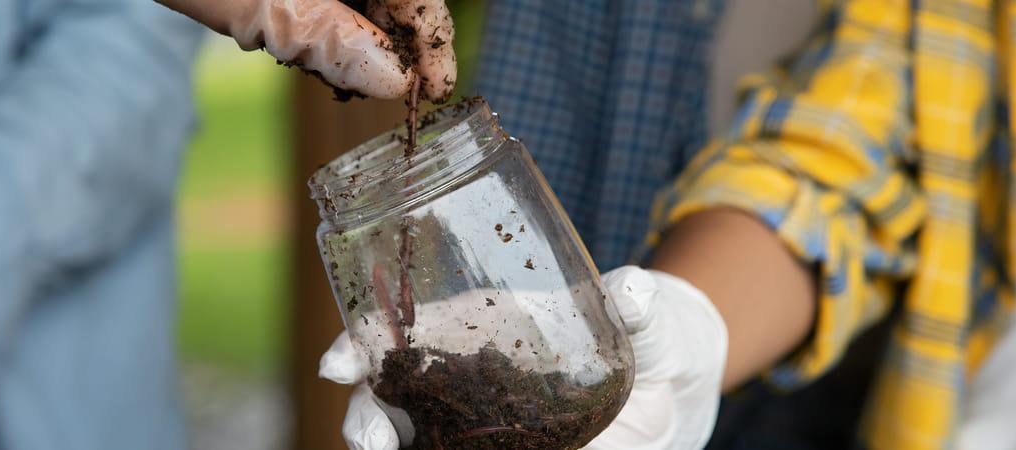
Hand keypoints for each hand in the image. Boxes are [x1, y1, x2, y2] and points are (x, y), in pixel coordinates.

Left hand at [160, 0, 456, 101]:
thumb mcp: (253, 1)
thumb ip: (320, 34)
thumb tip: (391, 83)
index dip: (430, 40)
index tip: (435, 91)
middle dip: (397, 39)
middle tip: (407, 95)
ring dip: (361, 34)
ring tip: (363, 82)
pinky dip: (327, 20)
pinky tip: (319, 51)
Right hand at [318, 266, 728, 449]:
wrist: (674, 390)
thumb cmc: (650, 334)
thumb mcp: (647, 317)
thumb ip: (637, 306)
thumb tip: (635, 289)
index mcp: (477, 320)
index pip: (400, 324)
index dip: (360, 339)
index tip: (342, 362)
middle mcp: (462, 373)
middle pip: (389, 393)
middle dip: (366, 417)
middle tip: (370, 440)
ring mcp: (475, 422)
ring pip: (410, 438)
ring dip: (387, 449)